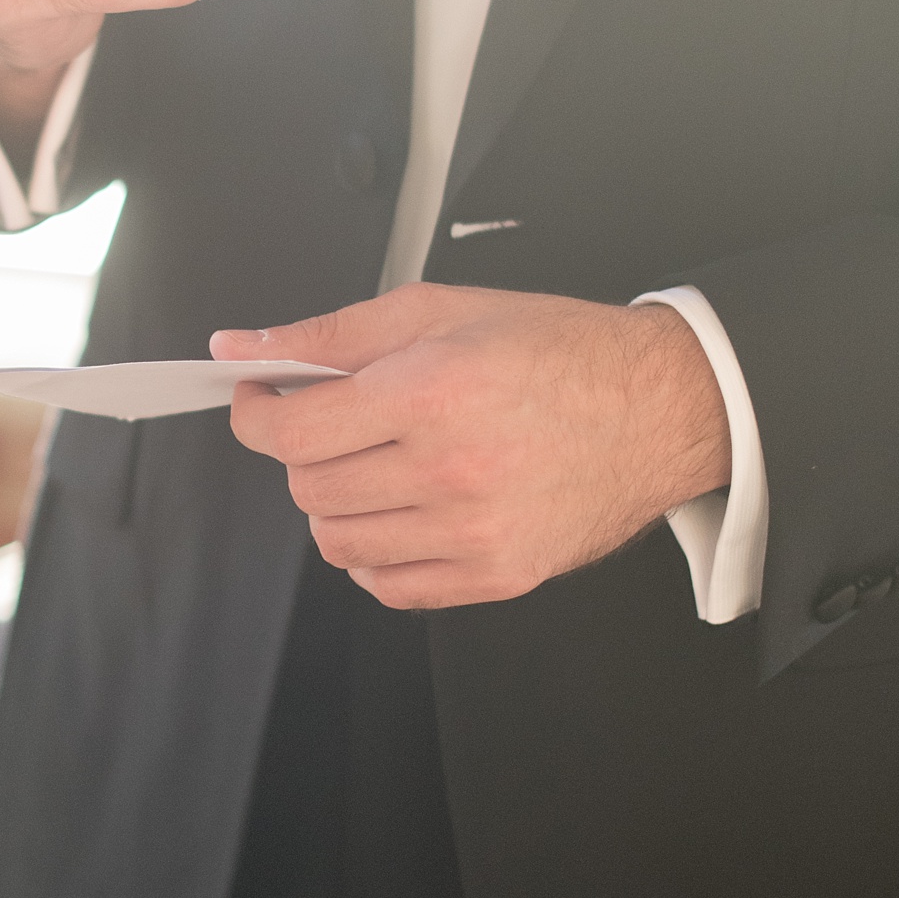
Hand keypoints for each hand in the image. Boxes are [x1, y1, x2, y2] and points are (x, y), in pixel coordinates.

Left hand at [213, 286, 732, 609]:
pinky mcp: (496, 575)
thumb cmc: (556, 351)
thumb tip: (239, 347)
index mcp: (429, 394)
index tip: (259, 399)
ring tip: (373, 463)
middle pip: (309, 487)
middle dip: (303, 450)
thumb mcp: (438, 310)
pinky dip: (375, 554)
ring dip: (336, 501)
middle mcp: (448, 471)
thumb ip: (329, 334)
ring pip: (338, 542)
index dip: (255, 414)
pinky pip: (388, 587)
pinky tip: (400, 510)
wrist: (658, 407)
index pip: (290, 432)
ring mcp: (473, 533)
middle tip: (335, 420)